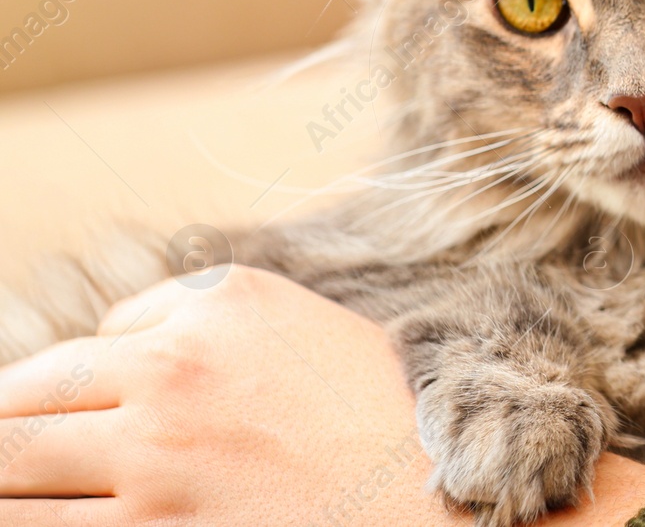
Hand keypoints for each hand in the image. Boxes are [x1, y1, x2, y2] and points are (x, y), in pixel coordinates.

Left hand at [0, 265, 644, 525]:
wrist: (441, 497)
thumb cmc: (386, 421)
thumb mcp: (307, 331)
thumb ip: (217, 320)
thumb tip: (124, 339)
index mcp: (221, 300)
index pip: (95, 339)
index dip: (64, 388)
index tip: (60, 417)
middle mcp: (178, 362)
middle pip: (28, 393)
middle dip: (11, 429)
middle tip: (15, 452)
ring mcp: (159, 447)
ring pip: (13, 459)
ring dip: (8, 476)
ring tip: (17, 483)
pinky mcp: (155, 521)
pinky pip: (42, 523)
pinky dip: (26, 515)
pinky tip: (37, 511)